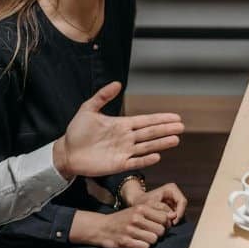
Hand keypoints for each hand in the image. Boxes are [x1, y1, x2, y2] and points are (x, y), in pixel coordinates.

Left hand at [53, 82, 182, 178]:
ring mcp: (124, 151)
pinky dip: (146, 160)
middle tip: (182, 127)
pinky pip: (135, 162)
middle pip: (150, 133)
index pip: (146, 121)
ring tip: (176, 140)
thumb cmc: (76, 132)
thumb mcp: (88, 109)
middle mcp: (126, 138)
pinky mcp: (118, 164)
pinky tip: (157, 156)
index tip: (175, 117)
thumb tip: (117, 83)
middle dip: (166, 129)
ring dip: (161, 143)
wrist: (66, 152)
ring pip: (146, 147)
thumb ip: (102, 97)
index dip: (160, 119)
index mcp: (122, 125)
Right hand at [71, 205, 169, 247]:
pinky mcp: (125, 242)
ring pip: (154, 240)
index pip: (165, 218)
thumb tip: (173, 216)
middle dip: (159, 234)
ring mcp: (130, 230)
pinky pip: (145, 247)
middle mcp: (136, 218)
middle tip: (151, 234)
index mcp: (140, 208)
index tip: (160, 226)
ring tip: (143, 238)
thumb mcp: (138, 209)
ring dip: (151, 241)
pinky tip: (137, 244)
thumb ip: (155, 210)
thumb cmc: (124, 219)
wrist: (101, 227)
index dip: (165, 224)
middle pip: (161, 230)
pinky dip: (143, 247)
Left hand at [128, 182, 186, 226]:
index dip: (179, 213)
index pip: (182, 201)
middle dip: (177, 217)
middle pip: (182, 208)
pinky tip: (164, 225)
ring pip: (180, 213)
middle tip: (169, 226)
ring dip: (174, 220)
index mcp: (172, 188)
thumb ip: (162, 209)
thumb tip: (173, 216)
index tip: (173, 222)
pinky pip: (176, 216)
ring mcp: (174, 200)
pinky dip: (171, 221)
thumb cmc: (142, 202)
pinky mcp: (173, 207)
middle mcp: (175, 193)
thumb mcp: (150, 204)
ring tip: (165, 226)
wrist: (137, 203)